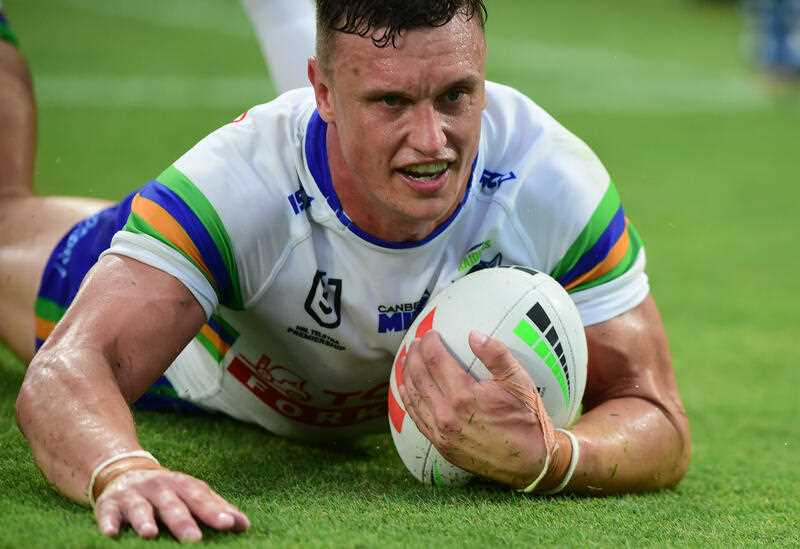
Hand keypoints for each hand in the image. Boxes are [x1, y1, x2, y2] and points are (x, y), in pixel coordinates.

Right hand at [94, 467, 249, 541]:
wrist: (125, 470)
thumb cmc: (167, 491)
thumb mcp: (190, 494)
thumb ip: (215, 508)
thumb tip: (244, 525)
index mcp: (182, 485)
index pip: (200, 497)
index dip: (214, 510)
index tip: (229, 524)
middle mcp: (158, 487)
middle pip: (172, 504)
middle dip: (182, 522)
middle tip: (194, 540)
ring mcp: (133, 494)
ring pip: (140, 507)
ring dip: (144, 520)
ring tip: (150, 534)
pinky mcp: (109, 504)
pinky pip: (107, 513)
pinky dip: (108, 523)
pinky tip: (111, 533)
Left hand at [398, 329, 556, 488]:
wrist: (530, 463)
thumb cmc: (526, 419)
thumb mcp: (519, 382)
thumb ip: (497, 355)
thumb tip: (473, 334)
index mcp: (464, 395)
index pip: (435, 360)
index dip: (429, 343)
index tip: (430, 334)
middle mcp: (446, 414)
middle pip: (419, 376)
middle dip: (414, 355)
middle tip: (415, 342)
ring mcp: (440, 431)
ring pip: (413, 396)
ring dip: (407, 374)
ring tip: (408, 359)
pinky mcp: (440, 444)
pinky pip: (416, 417)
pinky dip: (408, 398)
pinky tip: (406, 387)